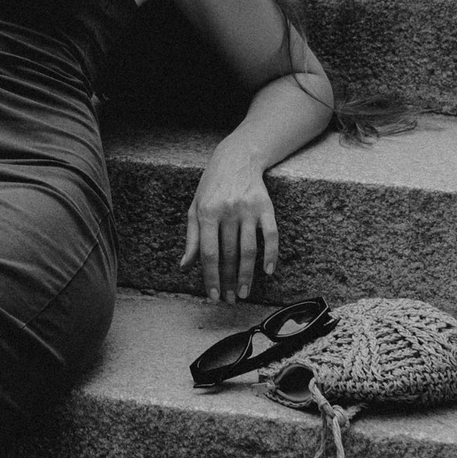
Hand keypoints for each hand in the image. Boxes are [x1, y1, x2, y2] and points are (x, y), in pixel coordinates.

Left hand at [181, 139, 278, 300]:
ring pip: (249, 249)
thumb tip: (185, 266)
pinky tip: (268, 271)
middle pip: (229, 254)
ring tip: (244, 292)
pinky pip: (271, 235)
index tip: (214, 295)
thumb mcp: (195, 207)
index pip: (208, 253)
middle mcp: (228, 211)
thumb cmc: (212, 186)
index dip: (211, 277)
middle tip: (231, 299)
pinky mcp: (266, 207)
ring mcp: (248, 209)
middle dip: (229, 280)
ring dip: (247, 275)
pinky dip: (271, 255)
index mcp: (207, 212)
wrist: (237, 158)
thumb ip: (192, 238)